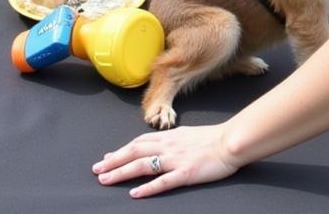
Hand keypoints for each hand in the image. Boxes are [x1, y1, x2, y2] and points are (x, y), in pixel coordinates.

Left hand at [93, 124, 239, 197]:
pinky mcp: (185, 173)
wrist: (231, 141)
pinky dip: (147, 188)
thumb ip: (172, 140)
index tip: (106, 158)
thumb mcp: (188, 134)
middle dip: (114, 161)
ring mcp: (176, 160)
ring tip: (106, 180)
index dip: (121, 150)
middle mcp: (169, 146)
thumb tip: (158, 144)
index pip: (139, 142)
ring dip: (122, 172)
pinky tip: (135, 193)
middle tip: (97, 170)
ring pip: (143, 165)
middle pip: (135, 152)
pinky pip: (163, 181)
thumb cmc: (213, 139)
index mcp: (170, 137)